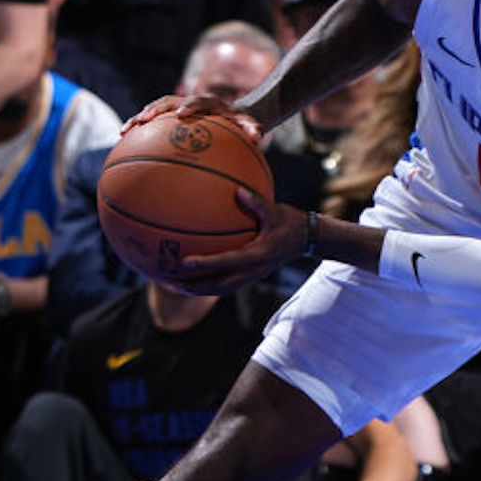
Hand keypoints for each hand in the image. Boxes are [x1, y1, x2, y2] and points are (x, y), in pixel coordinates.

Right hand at [123, 94, 263, 147]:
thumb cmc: (241, 123)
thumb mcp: (250, 125)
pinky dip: (138, 131)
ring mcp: (176, 107)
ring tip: (124, 132)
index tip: (182, 115)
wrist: (232, 114)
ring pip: (154, 109)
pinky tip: (124, 144)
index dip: (189, 106)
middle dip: (155, 110)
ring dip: (139, 118)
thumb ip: (253, 129)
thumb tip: (257, 137)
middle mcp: (189, 101)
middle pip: (167, 101)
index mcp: (209, 103)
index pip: (198, 101)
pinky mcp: (168, 116)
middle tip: (143, 120)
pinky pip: (151, 123)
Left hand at [170, 190, 307, 294]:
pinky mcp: (252, 275)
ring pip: (222, 289)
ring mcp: (253, 275)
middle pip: (220, 286)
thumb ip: (257, 203)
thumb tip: (238, 191)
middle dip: (196, 287)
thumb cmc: (292, 223)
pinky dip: (210, 283)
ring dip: (200, 289)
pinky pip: (227, 283)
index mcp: (259, 254)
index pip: (228, 261)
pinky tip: (196, 277)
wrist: (308, 239)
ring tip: (177, 286)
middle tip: (172, 283)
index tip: (185, 261)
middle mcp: (254, 270)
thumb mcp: (277, 211)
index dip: (206, 263)